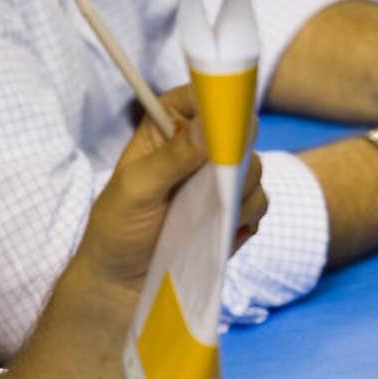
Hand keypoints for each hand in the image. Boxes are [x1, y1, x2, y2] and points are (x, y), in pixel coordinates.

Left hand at [78, 85, 266, 295]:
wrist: (124, 281)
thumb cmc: (119, 228)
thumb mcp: (137, 189)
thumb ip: (173, 157)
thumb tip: (209, 128)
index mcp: (170, 125)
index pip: (205, 97)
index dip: (221, 105)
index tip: (225, 131)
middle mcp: (200, 148)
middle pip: (242, 134)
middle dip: (235, 161)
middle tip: (215, 187)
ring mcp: (219, 181)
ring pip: (255, 172)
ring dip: (240, 196)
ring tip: (209, 218)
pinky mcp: (234, 212)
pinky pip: (258, 206)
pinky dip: (246, 220)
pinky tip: (221, 234)